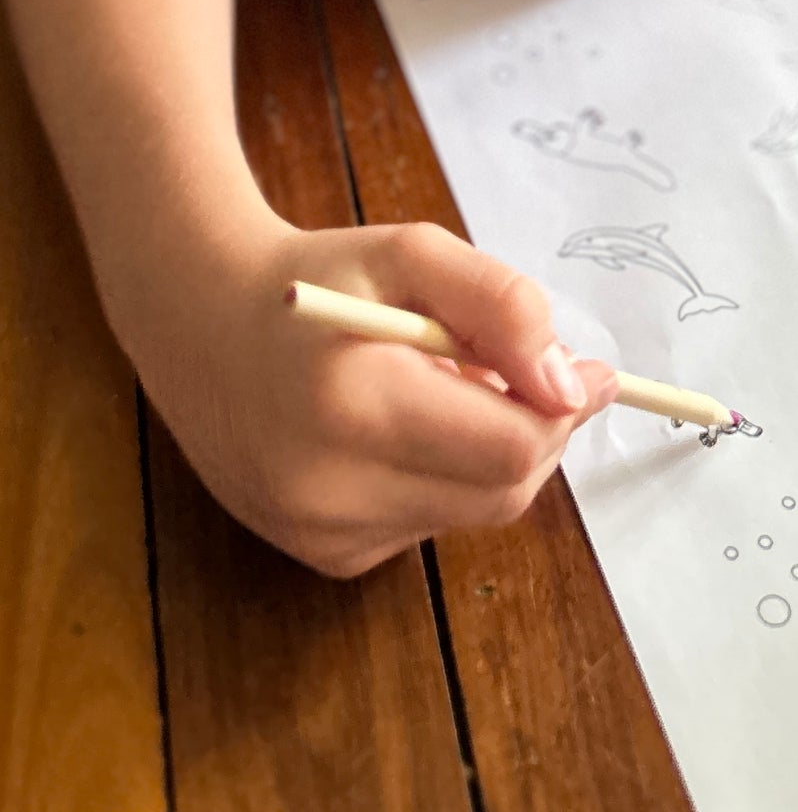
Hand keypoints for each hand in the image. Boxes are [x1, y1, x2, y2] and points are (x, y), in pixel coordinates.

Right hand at [132, 217, 616, 576]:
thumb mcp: (414, 255)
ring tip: (440, 391)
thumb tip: (571, 388)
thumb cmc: (319, 278)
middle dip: (535, 432)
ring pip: (476, 512)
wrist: (200, 322)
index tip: (583, 370)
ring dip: (489, 455)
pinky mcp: (326, 556)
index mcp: (352, 406)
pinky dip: (444, 479)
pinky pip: (432, 524)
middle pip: (506, 491)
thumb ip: (504, 307)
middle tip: (522, 374)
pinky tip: (398, 432)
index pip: (513, 447)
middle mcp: (329, 489)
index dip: (563, 409)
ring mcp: (322, 534)